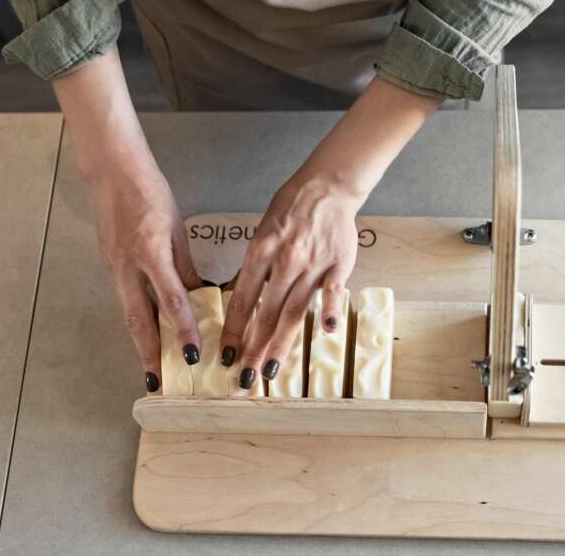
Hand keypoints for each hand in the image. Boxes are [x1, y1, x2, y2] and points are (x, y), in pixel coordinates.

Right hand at [90, 161, 203, 390]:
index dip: (183, 330)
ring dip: (140, 343)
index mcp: (150, 253)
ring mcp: (113, 268)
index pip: (171, 301)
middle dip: (148, 355)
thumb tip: (198, 294)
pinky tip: (146, 333)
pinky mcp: (108, 265)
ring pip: (128, 314)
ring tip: (151, 368)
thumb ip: (185, 264)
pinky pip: (124, 300)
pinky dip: (136, 320)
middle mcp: (127, 267)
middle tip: (157, 383)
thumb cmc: (149, 192)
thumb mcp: (176, 227)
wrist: (111, 172)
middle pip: (138, 321)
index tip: (193, 355)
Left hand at [222, 176, 362, 388]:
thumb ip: (253, 267)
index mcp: (261, 252)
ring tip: (271, 369)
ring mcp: (313, 264)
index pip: (242, 299)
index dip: (233, 330)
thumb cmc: (291, 209)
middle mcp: (285, 261)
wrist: (327, 187)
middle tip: (244, 377)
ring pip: (295, 310)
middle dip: (253, 348)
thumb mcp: (262, 232)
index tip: (225, 355)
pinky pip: (333, 292)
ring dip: (282, 343)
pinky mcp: (338, 264)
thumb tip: (235, 295)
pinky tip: (327, 332)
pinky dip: (329, 311)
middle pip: (267, 313)